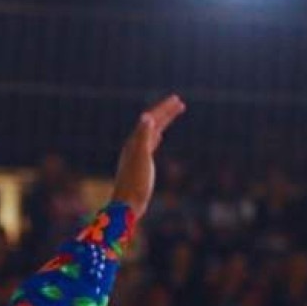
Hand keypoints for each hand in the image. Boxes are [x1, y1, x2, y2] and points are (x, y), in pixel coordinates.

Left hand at [110, 95, 185, 217]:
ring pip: (150, 133)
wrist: (126, 205)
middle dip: (165, 112)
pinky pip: (149, 145)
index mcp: (134, 143)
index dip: (163, 109)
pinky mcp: (140, 165)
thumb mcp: (142, 157)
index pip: (150, 119)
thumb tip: (147, 116)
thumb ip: (144, 136)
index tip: (178, 100)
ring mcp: (136, 155)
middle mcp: (134, 146)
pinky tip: (159, 137)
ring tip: (172, 114)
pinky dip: (155, 137)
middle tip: (179, 102)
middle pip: (150, 124)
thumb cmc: (135, 183)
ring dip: (162, 122)